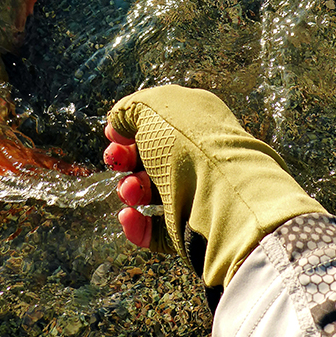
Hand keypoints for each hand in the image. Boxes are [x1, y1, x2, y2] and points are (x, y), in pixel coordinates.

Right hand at [102, 86, 325, 297]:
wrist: (221, 194)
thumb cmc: (187, 143)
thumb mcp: (152, 108)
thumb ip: (129, 109)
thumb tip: (118, 124)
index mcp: (196, 121)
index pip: (158, 124)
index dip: (130, 129)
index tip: (113, 135)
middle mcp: (197, 155)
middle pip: (149, 158)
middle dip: (125, 160)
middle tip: (116, 162)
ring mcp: (195, 192)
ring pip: (150, 192)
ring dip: (130, 190)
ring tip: (131, 191)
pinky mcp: (189, 228)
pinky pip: (154, 228)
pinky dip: (136, 225)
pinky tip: (128, 217)